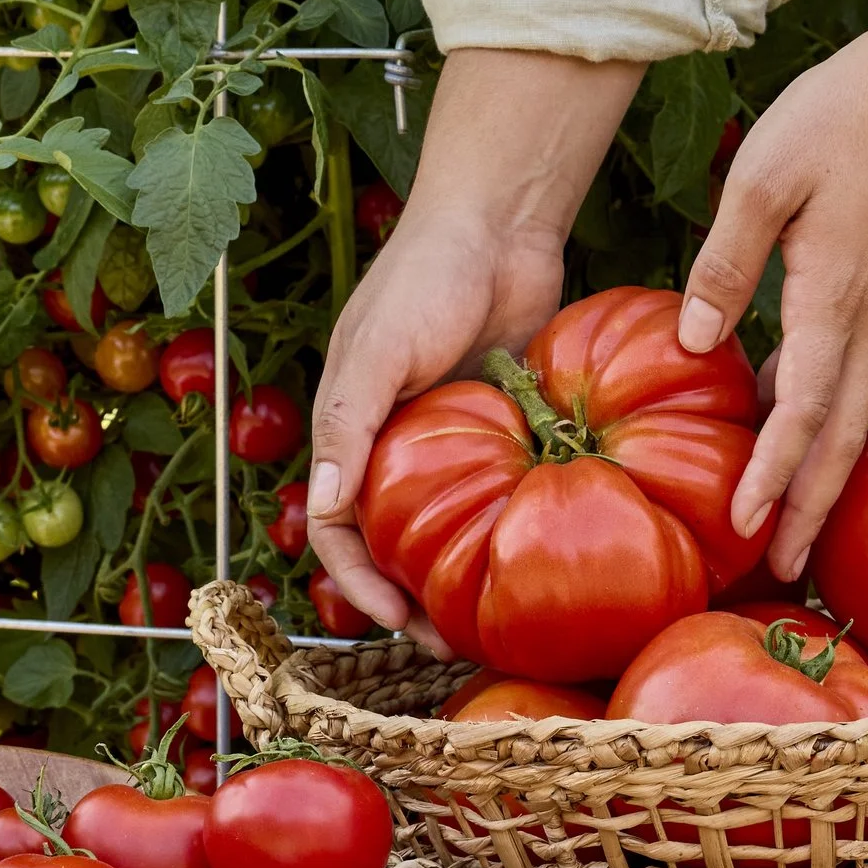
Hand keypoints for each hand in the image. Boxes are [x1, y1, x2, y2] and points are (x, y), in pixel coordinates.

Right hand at [305, 204, 565, 639]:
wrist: (499, 222)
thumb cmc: (426, 276)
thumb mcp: (377, 348)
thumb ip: (348, 423)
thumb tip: (326, 510)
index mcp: (351, 430)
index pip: (337, 530)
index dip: (358, 583)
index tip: (398, 621)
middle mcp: (395, 443)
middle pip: (391, 543)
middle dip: (412, 600)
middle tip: (454, 644)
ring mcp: (451, 440)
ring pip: (446, 527)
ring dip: (460, 576)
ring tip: (495, 622)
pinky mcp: (504, 428)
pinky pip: (499, 492)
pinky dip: (507, 528)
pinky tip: (541, 558)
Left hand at [676, 0, 867, 573]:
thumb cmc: (836, 117)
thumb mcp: (760, 181)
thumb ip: (725, 264)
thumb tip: (696, 345)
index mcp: (832, 297)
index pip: (803, 412)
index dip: (773, 475)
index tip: (743, 527)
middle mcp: (861, 317)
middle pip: (840, 436)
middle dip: (811, 507)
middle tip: (780, 570)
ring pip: (849, 412)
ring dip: (819, 474)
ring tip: (785, 524)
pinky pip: (845, 373)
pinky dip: (817, 417)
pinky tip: (779, 427)